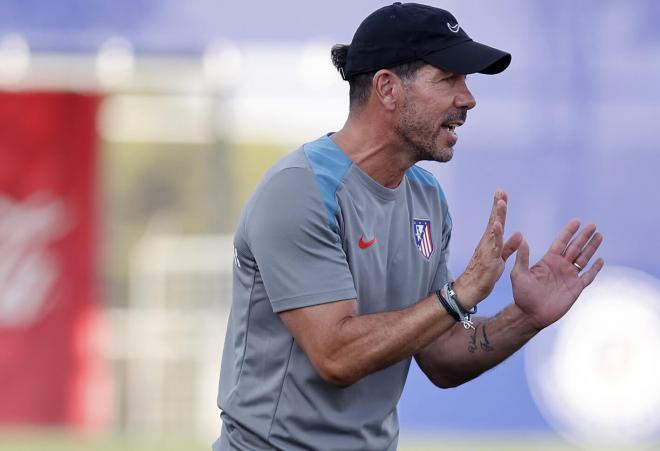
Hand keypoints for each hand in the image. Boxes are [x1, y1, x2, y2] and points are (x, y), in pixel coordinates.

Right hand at [453, 190, 522, 308]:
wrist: (470, 289)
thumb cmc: (483, 275)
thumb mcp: (500, 258)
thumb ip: (509, 246)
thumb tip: (519, 234)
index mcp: (490, 242)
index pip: (496, 222)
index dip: (499, 208)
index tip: (502, 194)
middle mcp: (487, 242)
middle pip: (493, 220)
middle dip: (497, 205)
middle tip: (500, 191)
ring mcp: (486, 249)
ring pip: (493, 229)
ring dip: (497, 215)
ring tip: (501, 202)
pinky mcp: (488, 258)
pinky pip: (493, 244)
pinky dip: (495, 233)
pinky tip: (498, 224)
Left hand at [511, 219, 603, 329]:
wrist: (530, 314)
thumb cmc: (522, 295)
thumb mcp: (519, 274)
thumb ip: (522, 257)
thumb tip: (522, 238)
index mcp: (548, 260)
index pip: (561, 242)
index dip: (569, 232)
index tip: (577, 221)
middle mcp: (560, 266)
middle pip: (575, 247)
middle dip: (584, 236)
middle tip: (593, 225)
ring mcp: (569, 276)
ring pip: (583, 258)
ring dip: (591, 247)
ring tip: (599, 236)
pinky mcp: (575, 288)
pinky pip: (588, 276)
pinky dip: (595, 269)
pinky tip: (600, 260)